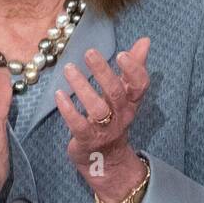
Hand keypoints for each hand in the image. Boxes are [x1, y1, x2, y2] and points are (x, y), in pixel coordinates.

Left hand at [54, 38, 150, 202]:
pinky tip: (58, 94)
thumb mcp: (124, 95)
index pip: (140, 85)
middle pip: (116, 93)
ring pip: (97, 108)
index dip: (133, 70)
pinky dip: (68, 109)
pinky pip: (78, 124)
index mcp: (131, 102)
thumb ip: (132, 68)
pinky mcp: (87, 140)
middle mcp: (121, 115)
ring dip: (82, 87)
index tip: (121, 53)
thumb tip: (145, 41)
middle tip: (89, 53)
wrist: (107, 161)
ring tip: (69, 69)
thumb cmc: (113, 120)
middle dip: (103, 72)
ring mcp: (105, 129)